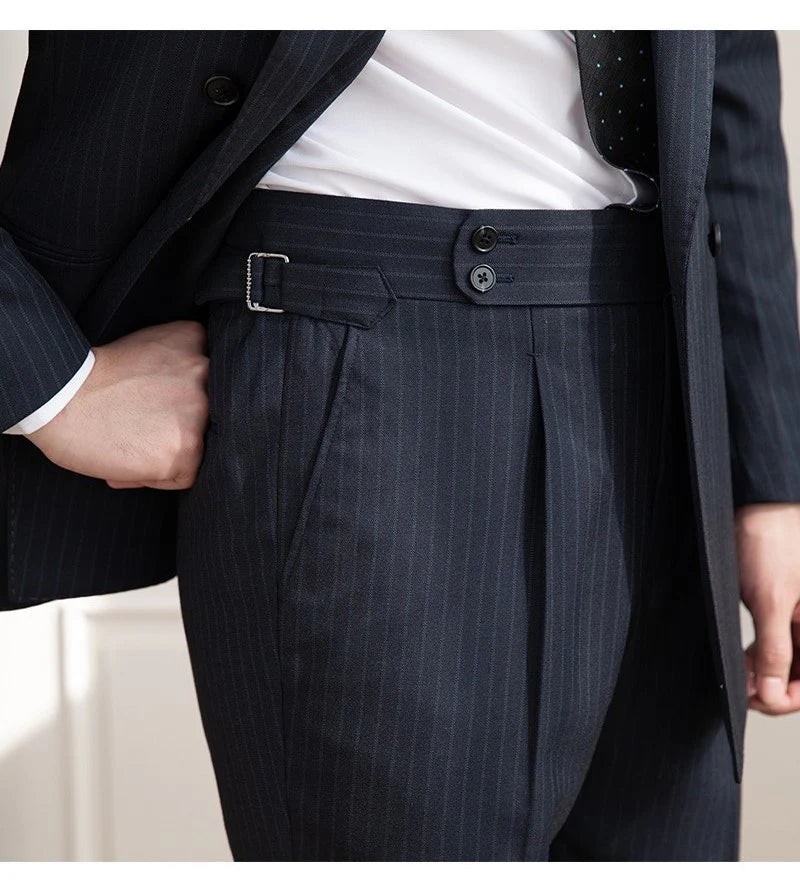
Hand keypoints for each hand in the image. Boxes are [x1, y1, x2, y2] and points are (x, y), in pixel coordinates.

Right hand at [26, 320, 208, 490]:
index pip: (206, 382)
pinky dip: (156, 477)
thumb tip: (191, 404)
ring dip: (165, 452)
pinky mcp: (187, 449)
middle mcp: (204, 373)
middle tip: (137, 425)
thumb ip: (176, 366)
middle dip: (173, 426)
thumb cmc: (91, 378)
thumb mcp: (146, 346)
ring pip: (196, 447)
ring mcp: (198, 412)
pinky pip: (183, 476)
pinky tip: (129, 462)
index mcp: (193, 342)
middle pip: (203, 416)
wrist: (57, 399)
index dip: (177, 400)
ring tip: (131, 443)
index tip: (152, 404)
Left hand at [736, 502, 799, 713]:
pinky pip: (780, 643)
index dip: (790, 698)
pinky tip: (742, 662)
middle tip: (741, 692)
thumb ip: (774, 650)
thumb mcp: (770, 600)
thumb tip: (771, 694)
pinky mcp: (786, 608)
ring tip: (738, 677)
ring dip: (765, 674)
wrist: (758, 504)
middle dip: (773, 688)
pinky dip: (761, 656)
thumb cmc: (770, 541)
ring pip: (790, 662)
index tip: (758, 701)